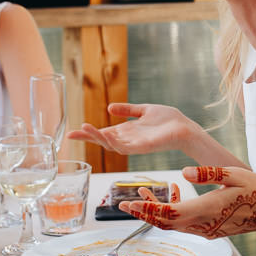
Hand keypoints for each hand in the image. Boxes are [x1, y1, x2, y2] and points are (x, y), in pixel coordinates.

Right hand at [66, 103, 197, 154]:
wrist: (185, 128)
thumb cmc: (168, 120)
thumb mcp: (144, 110)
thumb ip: (128, 110)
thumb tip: (109, 108)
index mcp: (127, 131)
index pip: (103, 133)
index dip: (89, 133)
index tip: (73, 131)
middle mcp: (128, 140)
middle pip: (103, 140)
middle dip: (87, 137)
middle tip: (71, 133)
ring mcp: (134, 145)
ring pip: (111, 144)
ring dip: (97, 138)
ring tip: (84, 129)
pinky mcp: (142, 148)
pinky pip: (124, 147)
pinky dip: (113, 142)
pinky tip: (104, 135)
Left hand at [120, 166, 255, 244]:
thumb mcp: (234, 174)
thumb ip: (209, 173)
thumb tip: (183, 172)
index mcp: (206, 209)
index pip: (169, 213)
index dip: (148, 208)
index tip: (130, 202)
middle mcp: (202, 224)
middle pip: (164, 222)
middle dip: (143, 212)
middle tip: (122, 202)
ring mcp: (205, 230)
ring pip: (171, 224)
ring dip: (154, 211)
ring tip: (141, 193)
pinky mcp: (208, 229)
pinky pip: (183, 223)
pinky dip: (170, 212)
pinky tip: (172, 192)